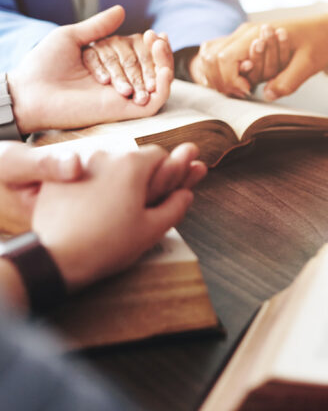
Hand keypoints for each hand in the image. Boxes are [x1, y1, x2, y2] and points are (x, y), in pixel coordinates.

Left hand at [0, 142, 204, 235]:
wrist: (57, 259)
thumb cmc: (108, 244)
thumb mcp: (153, 229)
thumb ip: (176, 206)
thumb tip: (185, 194)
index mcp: (132, 164)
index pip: (160, 155)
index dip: (166, 173)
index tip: (163, 192)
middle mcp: (105, 155)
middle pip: (132, 159)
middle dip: (139, 178)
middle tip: (138, 206)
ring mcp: (77, 164)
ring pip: (107, 167)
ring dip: (114, 181)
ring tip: (111, 211)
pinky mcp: (56, 178)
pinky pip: (81, 176)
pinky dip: (89, 187)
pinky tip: (90, 212)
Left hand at [7, 6, 173, 134]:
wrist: (34, 91)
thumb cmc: (45, 65)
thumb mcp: (71, 37)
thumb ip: (98, 26)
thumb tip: (122, 9)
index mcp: (108, 67)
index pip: (137, 55)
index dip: (149, 45)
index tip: (154, 33)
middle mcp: (121, 82)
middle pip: (151, 66)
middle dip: (158, 52)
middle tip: (158, 38)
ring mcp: (128, 97)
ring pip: (160, 82)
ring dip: (165, 62)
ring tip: (160, 45)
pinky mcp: (132, 110)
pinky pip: (159, 99)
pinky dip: (166, 82)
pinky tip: (164, 68)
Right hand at [191, 11, 327, 99]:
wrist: (323, 30)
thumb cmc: (317, 43)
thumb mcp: (309, 63)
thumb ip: (289, 81)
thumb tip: (268, 95)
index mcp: (255, 34)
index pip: (224, 58)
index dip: (230, 79)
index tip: (247, 91)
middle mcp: (243, 34)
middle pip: (211, 58)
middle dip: (222, 81)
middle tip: (243, 93)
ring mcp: (241, 38)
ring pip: (210, 57)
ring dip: (219, 77)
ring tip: (240, 89)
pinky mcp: (243, 45)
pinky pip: (218, 58)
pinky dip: (221, 73)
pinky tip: (237, 83)